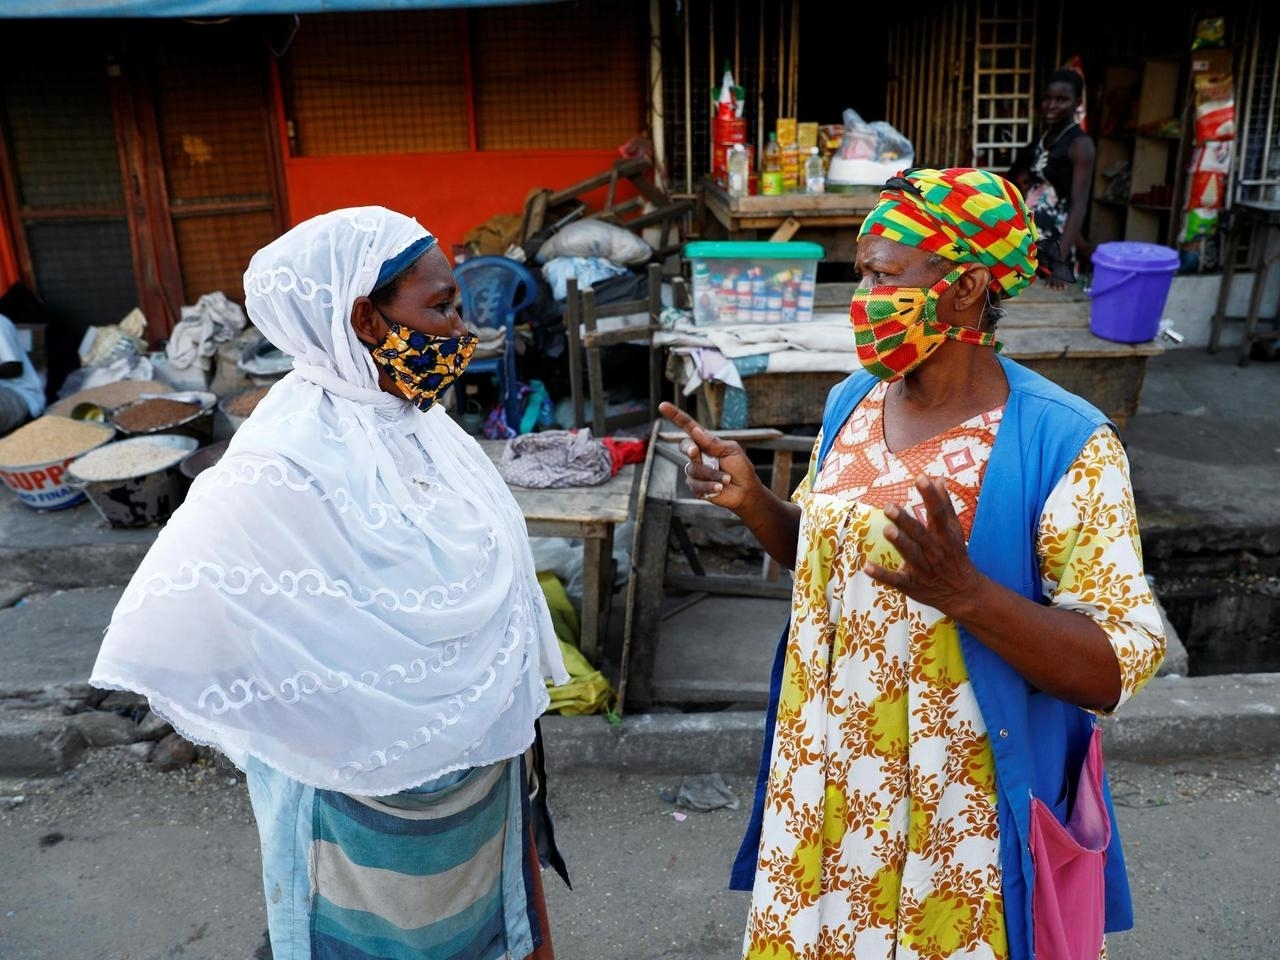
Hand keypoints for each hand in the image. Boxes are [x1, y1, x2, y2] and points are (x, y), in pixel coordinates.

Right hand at [657, 401, 761, 512]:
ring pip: (694, 469)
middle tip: (696, 452)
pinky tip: (719, 487)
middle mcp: (697, 455)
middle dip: (690, 449)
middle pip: (685, 446)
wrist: (745, 491)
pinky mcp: (695, 486)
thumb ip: (712, 442)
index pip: (688, 427)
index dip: (675, 416)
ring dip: (713, 474)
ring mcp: (695, 471)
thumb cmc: (740, 468)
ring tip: (726, 479)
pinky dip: (710, 486)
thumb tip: (695, 430)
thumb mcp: (730, 450)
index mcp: (705, 442)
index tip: (663, 406)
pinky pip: (696, 484)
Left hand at [863, 475, 984, 615]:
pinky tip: (866, 567)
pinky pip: (896, 580)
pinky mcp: (912, 585)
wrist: (963, 593)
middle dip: (905, 521)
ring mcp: (923, 569)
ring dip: (899, 543)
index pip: (938, 513)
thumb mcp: (953, 530)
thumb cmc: (954, 555)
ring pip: (911, 555)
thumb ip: (944, 505)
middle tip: (889, 507)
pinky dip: (881, 575)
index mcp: (944, 536)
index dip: (930, 495)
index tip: (920, 478)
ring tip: (887, 530)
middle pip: (920, 534)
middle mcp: (935, 551)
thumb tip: (937, 479)